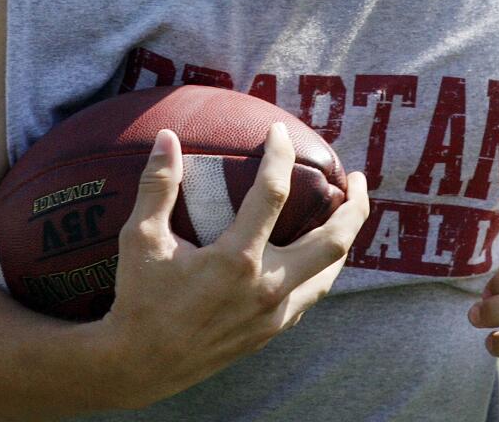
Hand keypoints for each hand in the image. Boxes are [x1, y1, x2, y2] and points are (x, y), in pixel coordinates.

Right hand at [101, 123, 369, 408]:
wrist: (140, 366)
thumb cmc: (140, 299)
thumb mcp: (141, 238)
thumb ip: (157, 185)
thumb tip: (166, 136)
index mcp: (236, 260)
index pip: (273, 194)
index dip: (279, 155)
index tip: (280, 132)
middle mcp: (265, 287)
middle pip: (333, 241)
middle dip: (354, 206)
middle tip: (358, 178)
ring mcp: (273, 313)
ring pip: (330, 272)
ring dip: (345, 238)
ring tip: (347, 212)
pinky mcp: (271, 331)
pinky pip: (310, 295)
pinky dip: (322, 268)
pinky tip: (314, 254)